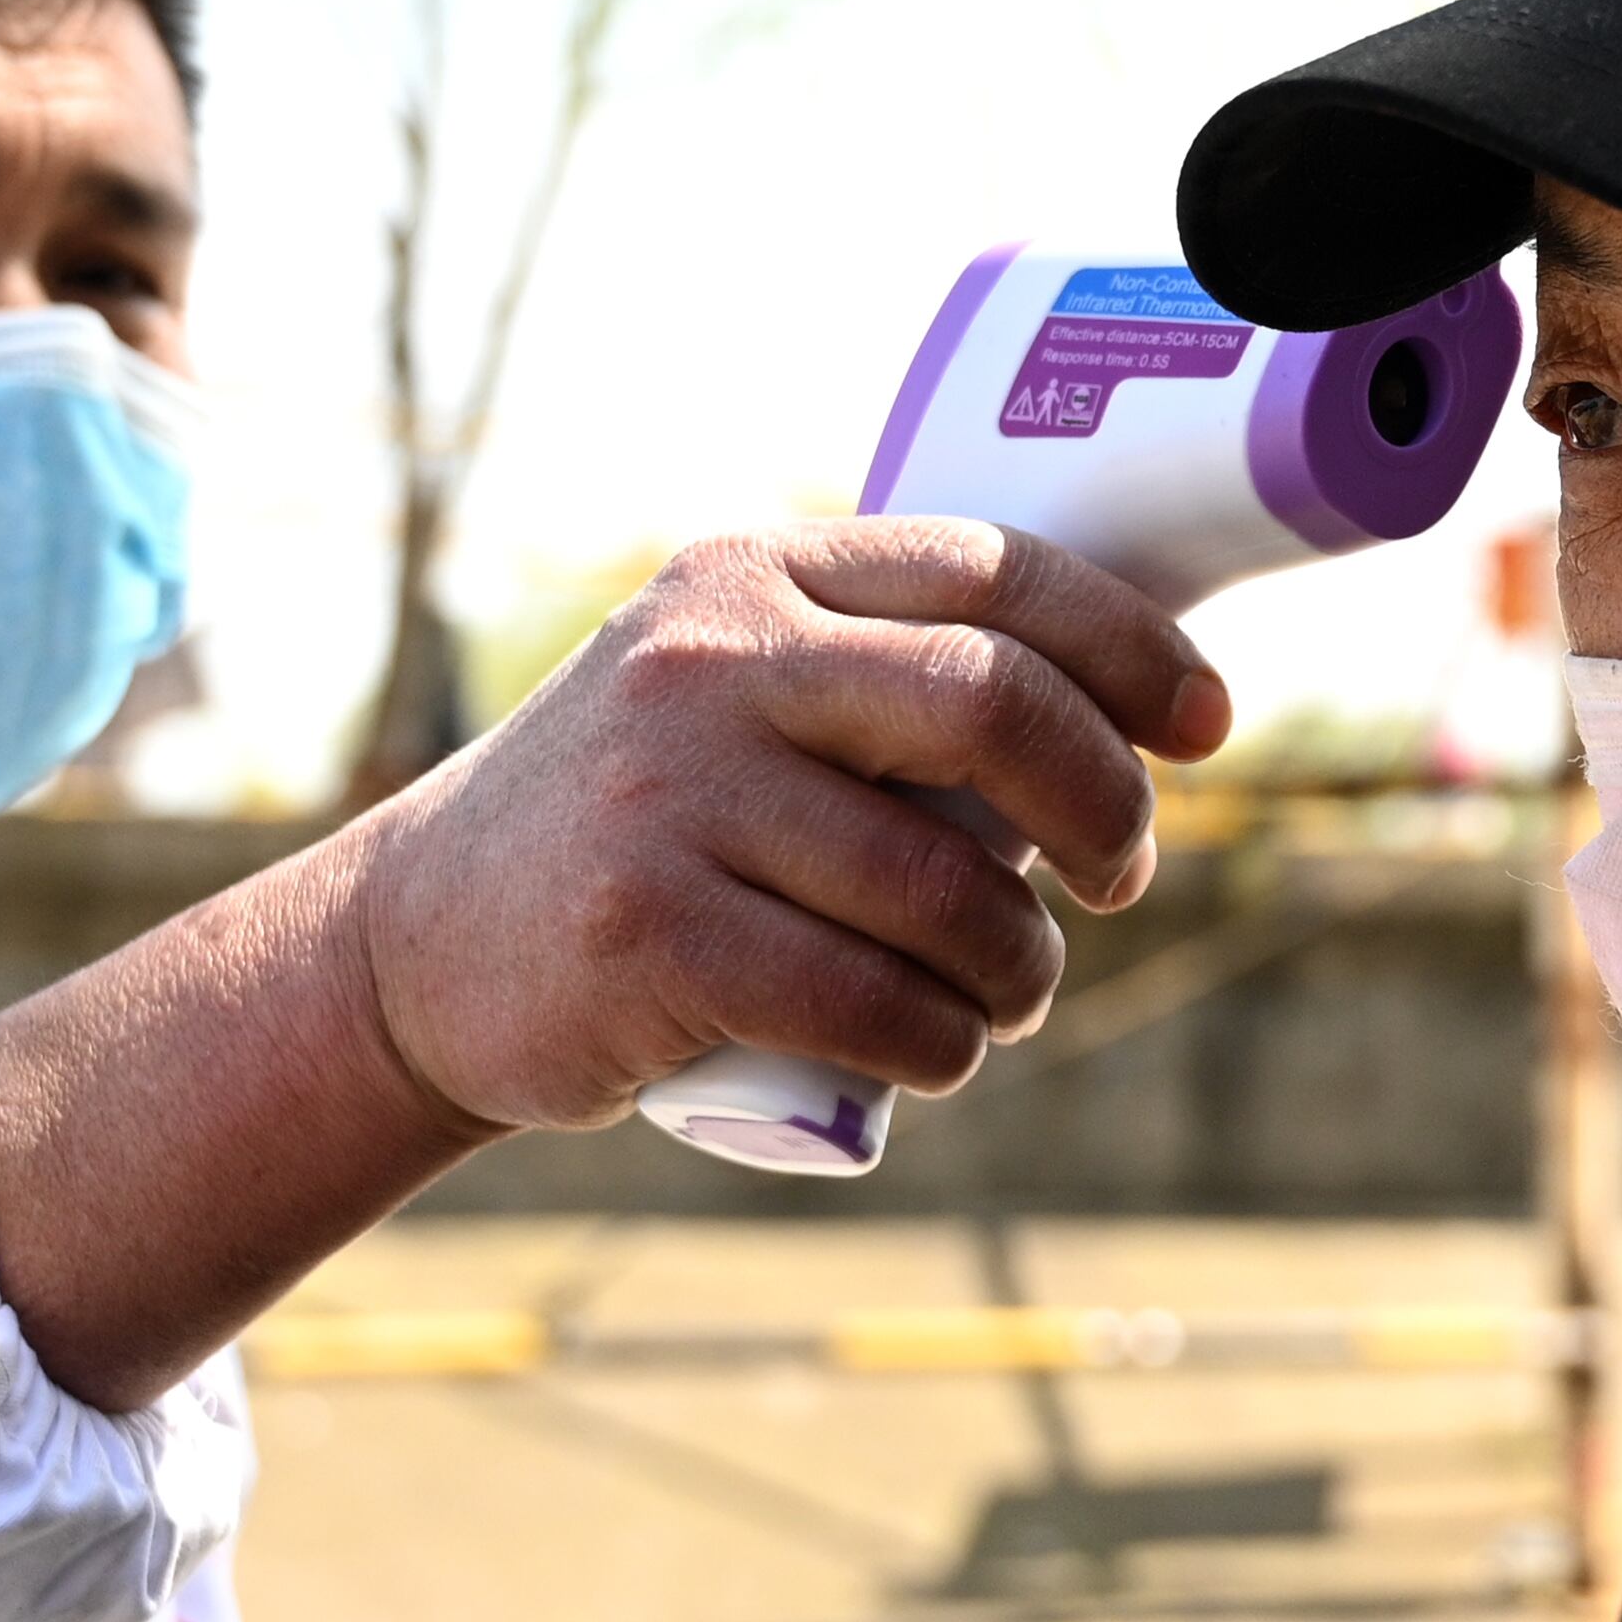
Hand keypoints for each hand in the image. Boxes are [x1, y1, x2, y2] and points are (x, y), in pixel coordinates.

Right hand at [350, 517, 1232, 1131]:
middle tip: (1123, 877)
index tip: (1207, 726)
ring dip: (1022, 965)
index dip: (1133, 648)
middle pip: (992, 703)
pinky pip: (871, 999)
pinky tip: (940, 1050)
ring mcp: (671, 794)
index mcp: (754, 572)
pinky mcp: (647, 935)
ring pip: (945, 884)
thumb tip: (1126, 717)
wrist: (414, 949)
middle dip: (1105, 803)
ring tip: (1011, 992)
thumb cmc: (640, 827)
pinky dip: (942, 1042)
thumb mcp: (729, 694)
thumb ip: (875, 671)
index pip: (996, 571)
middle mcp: (710, 659)